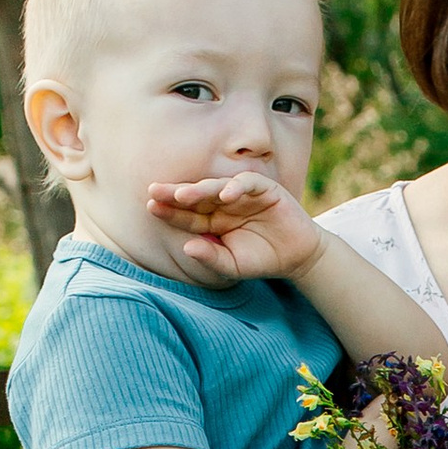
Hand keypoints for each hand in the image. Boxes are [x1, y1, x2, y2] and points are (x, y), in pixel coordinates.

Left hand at [146, 171, 325, 284]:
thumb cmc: (261, 259)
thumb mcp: (232, 265)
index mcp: (212, 221)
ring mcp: (243, 195)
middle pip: (196, 195)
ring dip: (201, 189)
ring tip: (184, 195)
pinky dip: (237, 187)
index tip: (150, 207)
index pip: (187, 213)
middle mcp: (223, 204)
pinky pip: (248, 183)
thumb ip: (211, 257)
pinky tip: (226, 195)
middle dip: (176, 194)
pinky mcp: (264, 189)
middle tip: (155, 191)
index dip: (170, 210)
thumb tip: (187, 248)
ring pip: (217, 186)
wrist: (297, 257)